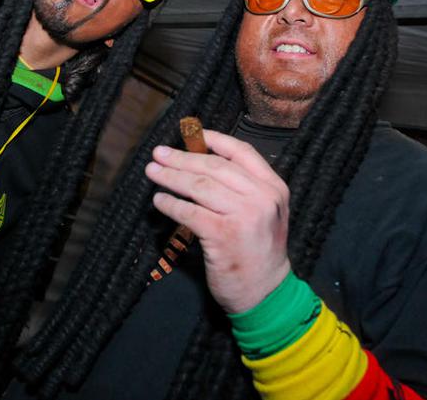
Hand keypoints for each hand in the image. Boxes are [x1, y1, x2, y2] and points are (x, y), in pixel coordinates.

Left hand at [146, 130, 291, 313]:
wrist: (266, 292)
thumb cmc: (258, 251)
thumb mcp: (264, 213)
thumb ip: (243, 188)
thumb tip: (200, 160)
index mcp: (274, 188)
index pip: (242, 152)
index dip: (214, 139)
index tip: (192, 133)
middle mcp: (262, 198)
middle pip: (214, 167)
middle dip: (182, 158)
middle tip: (158, 154)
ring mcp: (244, 216)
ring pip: (199, 186)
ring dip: (171, 177)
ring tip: (153, 173)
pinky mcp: (223, 235)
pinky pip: (189, 211)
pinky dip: (170, 204)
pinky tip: (159, 201)